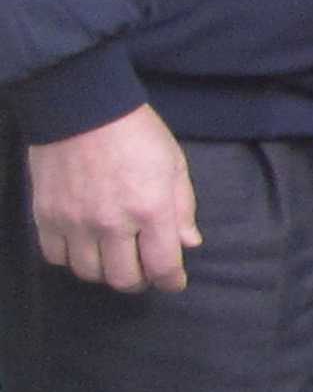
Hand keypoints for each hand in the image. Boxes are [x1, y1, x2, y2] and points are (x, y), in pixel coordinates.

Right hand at [27, 106, 198, 293]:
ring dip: (105, 272)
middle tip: (144, 271)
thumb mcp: (174, 164)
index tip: (173, 283)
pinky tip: (83, 247)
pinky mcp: (46, 216)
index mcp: (150, 210)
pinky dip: (71, 259)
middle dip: (139, 281)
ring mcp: (74, 223)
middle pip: (123, 279)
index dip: (171, 282)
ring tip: (114, 258)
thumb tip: (189, 243)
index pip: (162, 266)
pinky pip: (55, 257)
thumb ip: (182, 207)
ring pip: (88, 273)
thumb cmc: (137, 133)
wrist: (81, 108)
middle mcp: (112, 224)